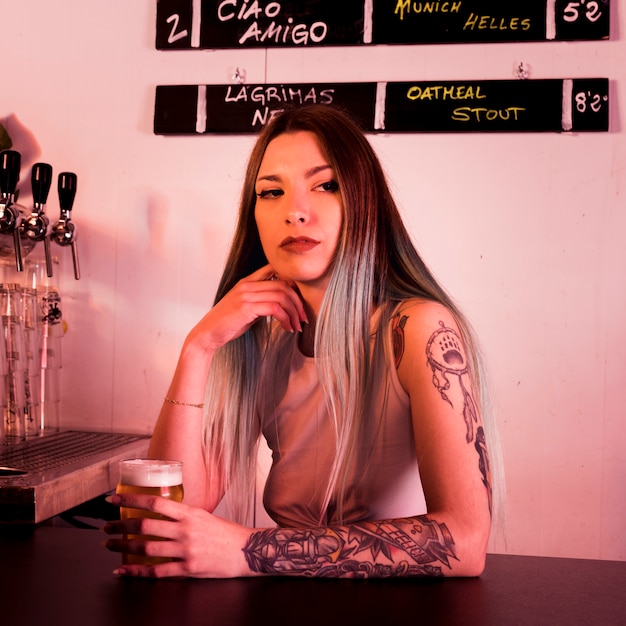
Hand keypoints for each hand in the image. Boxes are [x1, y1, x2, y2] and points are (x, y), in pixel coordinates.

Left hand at [103, 493, 252, 577]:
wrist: (246, 551)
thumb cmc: (224, 533)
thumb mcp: (204, 516)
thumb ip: (182, 515)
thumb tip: (160, 513)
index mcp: (189, 513)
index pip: (155, 502)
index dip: (131, 500)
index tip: (114, 499)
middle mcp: (186, 530)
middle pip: (145, 526)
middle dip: (121, 526)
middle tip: (107, 527)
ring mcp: (186, 550)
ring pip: (146, 548)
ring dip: (123, 547)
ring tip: (110, 545)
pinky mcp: (188, 569)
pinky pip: (156, 572)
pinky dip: (136, 572)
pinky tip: (123, 570)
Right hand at [187, 264, 307, 353]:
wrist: (207, 334)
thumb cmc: (228, 324)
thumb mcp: (247, 308)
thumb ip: (262, 302)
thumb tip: (282, 305)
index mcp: (247, 281)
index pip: (275, 270)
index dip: (292, 283)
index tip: (298, 301)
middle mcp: (247, 284)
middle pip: (284, 285)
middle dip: (298, 303)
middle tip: (303, 318)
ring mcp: (246, 295)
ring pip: (282, 296)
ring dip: (294, 313)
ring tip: (296, 326)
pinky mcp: (246, 307)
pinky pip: (275, 308)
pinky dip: (286, 319)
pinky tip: (287, 328)